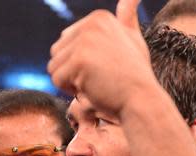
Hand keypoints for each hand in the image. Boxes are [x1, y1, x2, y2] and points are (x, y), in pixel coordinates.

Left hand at [47, 0, 154, 115]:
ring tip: (93, 83)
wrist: (141, 98)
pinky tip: (90, 89)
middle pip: (56, 53)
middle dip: (70, 71)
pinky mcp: (79, 60)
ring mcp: (85, 41)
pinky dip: (69, 90)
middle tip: (96, 78)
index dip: (78, 62)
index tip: (102, 67)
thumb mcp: (132, 38)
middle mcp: (91, 24)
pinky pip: (56, 79)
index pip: (65, 42)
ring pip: (54, 66)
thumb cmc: (135, 74)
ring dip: (69, 82)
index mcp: (99, 17)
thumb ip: (127, 17)